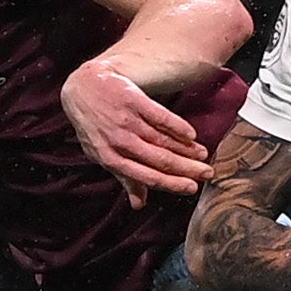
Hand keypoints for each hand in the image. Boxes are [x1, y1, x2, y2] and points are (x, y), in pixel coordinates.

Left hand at [63, 65, 211, 200]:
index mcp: (111, 158)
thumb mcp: (102, 154)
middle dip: (187, 169)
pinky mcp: (134, 100)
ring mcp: (127, 120)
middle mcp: (119, 141)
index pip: (147, 176)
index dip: (172, 183)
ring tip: (203, 155)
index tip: (192, 188)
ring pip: (163, 139)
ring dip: (187, 149)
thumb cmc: (94, 125)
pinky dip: (178, 126)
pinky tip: (191, 134)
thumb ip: (124, 178)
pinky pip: (161, 117)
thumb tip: (139, 204)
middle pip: (160, 159)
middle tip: (207, 173)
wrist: (84, 86)